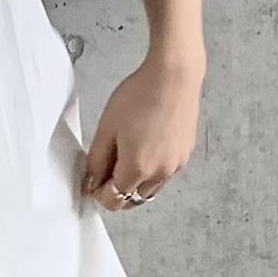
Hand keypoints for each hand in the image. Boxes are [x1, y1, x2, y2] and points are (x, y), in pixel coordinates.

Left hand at [80, 46, 205, 210]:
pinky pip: (164, 174)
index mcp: (138, 168)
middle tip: (107, 167)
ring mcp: (176, 164)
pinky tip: (145, 147)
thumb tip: (92, 181)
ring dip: (135, 182)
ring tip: (126, 154)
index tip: (92, 180)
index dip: (99, 193)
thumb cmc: (139, 96)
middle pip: (133, 198)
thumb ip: (97, 160)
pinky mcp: (186, 154)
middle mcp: (160, 173)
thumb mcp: (106, 128)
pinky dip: (151, 171)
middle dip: (117, 190)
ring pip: (150, 189)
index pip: (114, 200)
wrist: (173, 76)